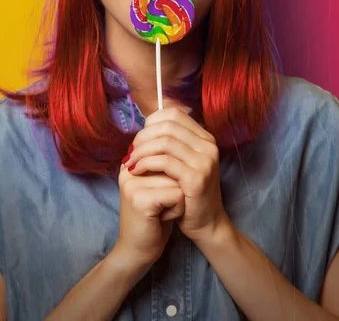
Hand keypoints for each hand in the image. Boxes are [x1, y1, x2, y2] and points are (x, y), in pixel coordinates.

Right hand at [116, 160, 184, 266]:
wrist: (138, 250)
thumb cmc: (153, 217)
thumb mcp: (157, 185)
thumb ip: (163, 165)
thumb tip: (181, 145)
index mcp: (131, 162)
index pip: (165, 152)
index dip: (173, 174)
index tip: (160, 193)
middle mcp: (129, 169)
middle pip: (172, 164)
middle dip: (177, 186)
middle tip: (162, 204)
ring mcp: (133, 183)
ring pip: (177, 179)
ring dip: (178, 197)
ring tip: (162, 210)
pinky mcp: (141, 199)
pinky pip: (177, 195)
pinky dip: (178, 209)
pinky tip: (163, 218)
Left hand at [123, 107, 230, 243]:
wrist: (207, 223)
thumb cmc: (188, 192)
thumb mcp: (183, 162)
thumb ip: (171, 143)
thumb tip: (146, 125)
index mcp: (204, 138)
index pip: (173, 114)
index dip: (152, 122)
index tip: (139, 138)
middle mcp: (208, 145)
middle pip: (167, 126)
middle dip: (143, 137)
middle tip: (131, 151)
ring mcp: (204, 161)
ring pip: (164, 142)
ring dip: (141, 151)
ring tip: (130, 162)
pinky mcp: (196, 177)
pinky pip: (165, 162)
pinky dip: (145, 163)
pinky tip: (135, 171)